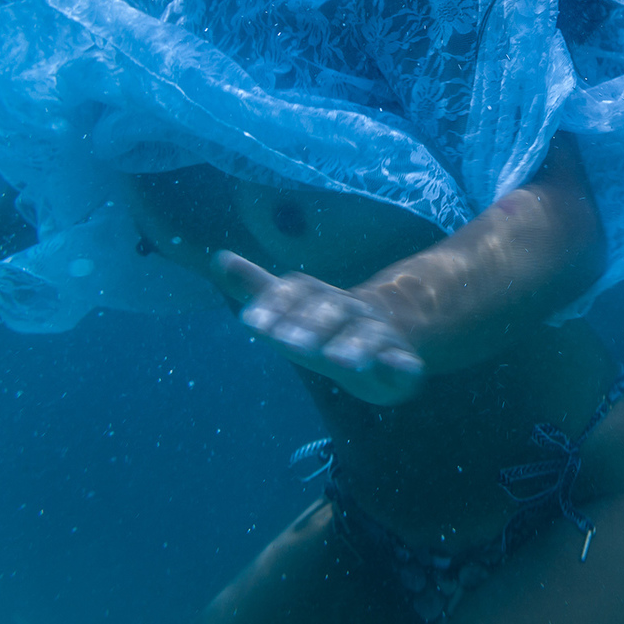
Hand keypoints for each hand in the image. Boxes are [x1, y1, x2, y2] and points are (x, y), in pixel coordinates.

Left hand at [212, 251, 423, 405]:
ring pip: (367, 337)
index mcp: (320, 298)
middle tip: (286, 345)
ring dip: (354, 347)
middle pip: (330, 314)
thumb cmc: (328, 323)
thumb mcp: (293, 306)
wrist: (393, 327)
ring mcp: (377, 334)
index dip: (274, 306)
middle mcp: (349, 311)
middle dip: (310, 328)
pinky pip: (405, 361)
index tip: (249, 323)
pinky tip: (397, 366)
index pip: (297, 294)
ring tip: (339, 360)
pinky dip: (402, 363)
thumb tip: (217, 257)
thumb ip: (257, 287)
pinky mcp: (401, 360)